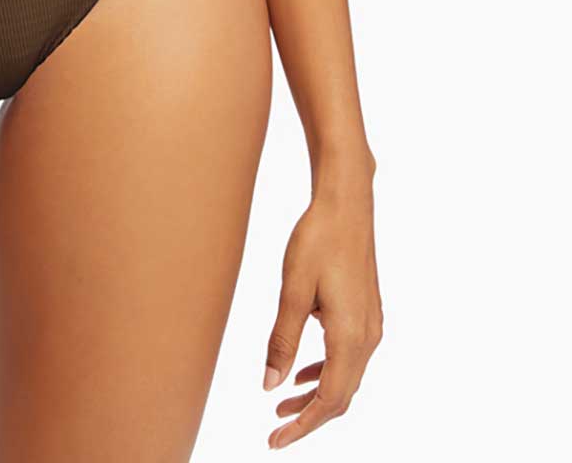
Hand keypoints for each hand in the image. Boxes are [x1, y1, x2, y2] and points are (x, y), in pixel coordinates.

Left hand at [263, 175, 381, 446]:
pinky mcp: (368, 314)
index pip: (329, 400)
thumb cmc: (317, 240)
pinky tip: (303, 372)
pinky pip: (350, 359)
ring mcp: (372, 326)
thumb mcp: (292, 291)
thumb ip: (282, 340)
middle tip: (274, 431)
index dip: (302, 426)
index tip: (274, 441)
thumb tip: (270, 386)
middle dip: (308, 418)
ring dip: (316, 396)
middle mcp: (368, 337)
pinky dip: (327, 373)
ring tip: (282, 405)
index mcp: (350, 336)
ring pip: (346, 379)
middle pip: (341, 396)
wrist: (346, 204)